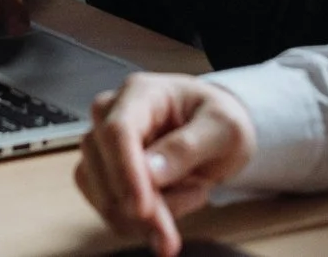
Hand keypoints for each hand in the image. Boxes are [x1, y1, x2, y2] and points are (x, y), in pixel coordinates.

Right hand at [75, 73, 257, 256]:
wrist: (215, 134)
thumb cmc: (219, 122)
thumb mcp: (224, 128)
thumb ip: (189, 146)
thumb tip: (151, 172)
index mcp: (141, 93)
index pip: (118, 130)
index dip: (125, 171)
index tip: (142, 209)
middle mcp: (112, 115)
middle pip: (103, 166)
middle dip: (140, 207)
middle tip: (172, 235)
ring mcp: (103, 146)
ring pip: (104, 194)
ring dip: (146, 216)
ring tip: (191, 194)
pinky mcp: (103, 176)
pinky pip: (110, 210)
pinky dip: (139, 224)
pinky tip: (172, 208)